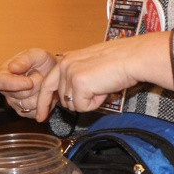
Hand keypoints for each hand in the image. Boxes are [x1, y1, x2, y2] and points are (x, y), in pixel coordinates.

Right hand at [0, 48, 59, 119]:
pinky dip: (43, 102)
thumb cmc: (42, 62)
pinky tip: (43, 93)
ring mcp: (15, 102)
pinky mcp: (25, 112)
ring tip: (42, 83)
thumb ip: (24, 59)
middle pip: (18, 94)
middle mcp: (6, 90)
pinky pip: (35, 111)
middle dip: (35, 86)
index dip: (15, 84)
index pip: (2, 82)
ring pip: (28, 104)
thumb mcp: (36, 54)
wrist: (53, 72)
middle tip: (41, 75)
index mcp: (4, 73)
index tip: (29, 82)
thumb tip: (12, 67)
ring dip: (40, 93)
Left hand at [36, 32, 173, 120]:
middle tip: (76, 102)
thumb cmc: (119, 61)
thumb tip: (72, 97)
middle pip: (61, 98)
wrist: (133, 58)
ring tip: (102, 86)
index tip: (40, 116)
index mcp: (67, 59)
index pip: (48, 84)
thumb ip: (77, 77)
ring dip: (89, 101)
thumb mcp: (91, 66)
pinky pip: (83, 107)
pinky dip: (96, 103)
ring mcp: (70, 74)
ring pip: (73, 105)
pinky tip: (104, 89)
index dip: (43, 102)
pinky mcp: (79, 84)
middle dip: (72, 103)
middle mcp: (65, 65)